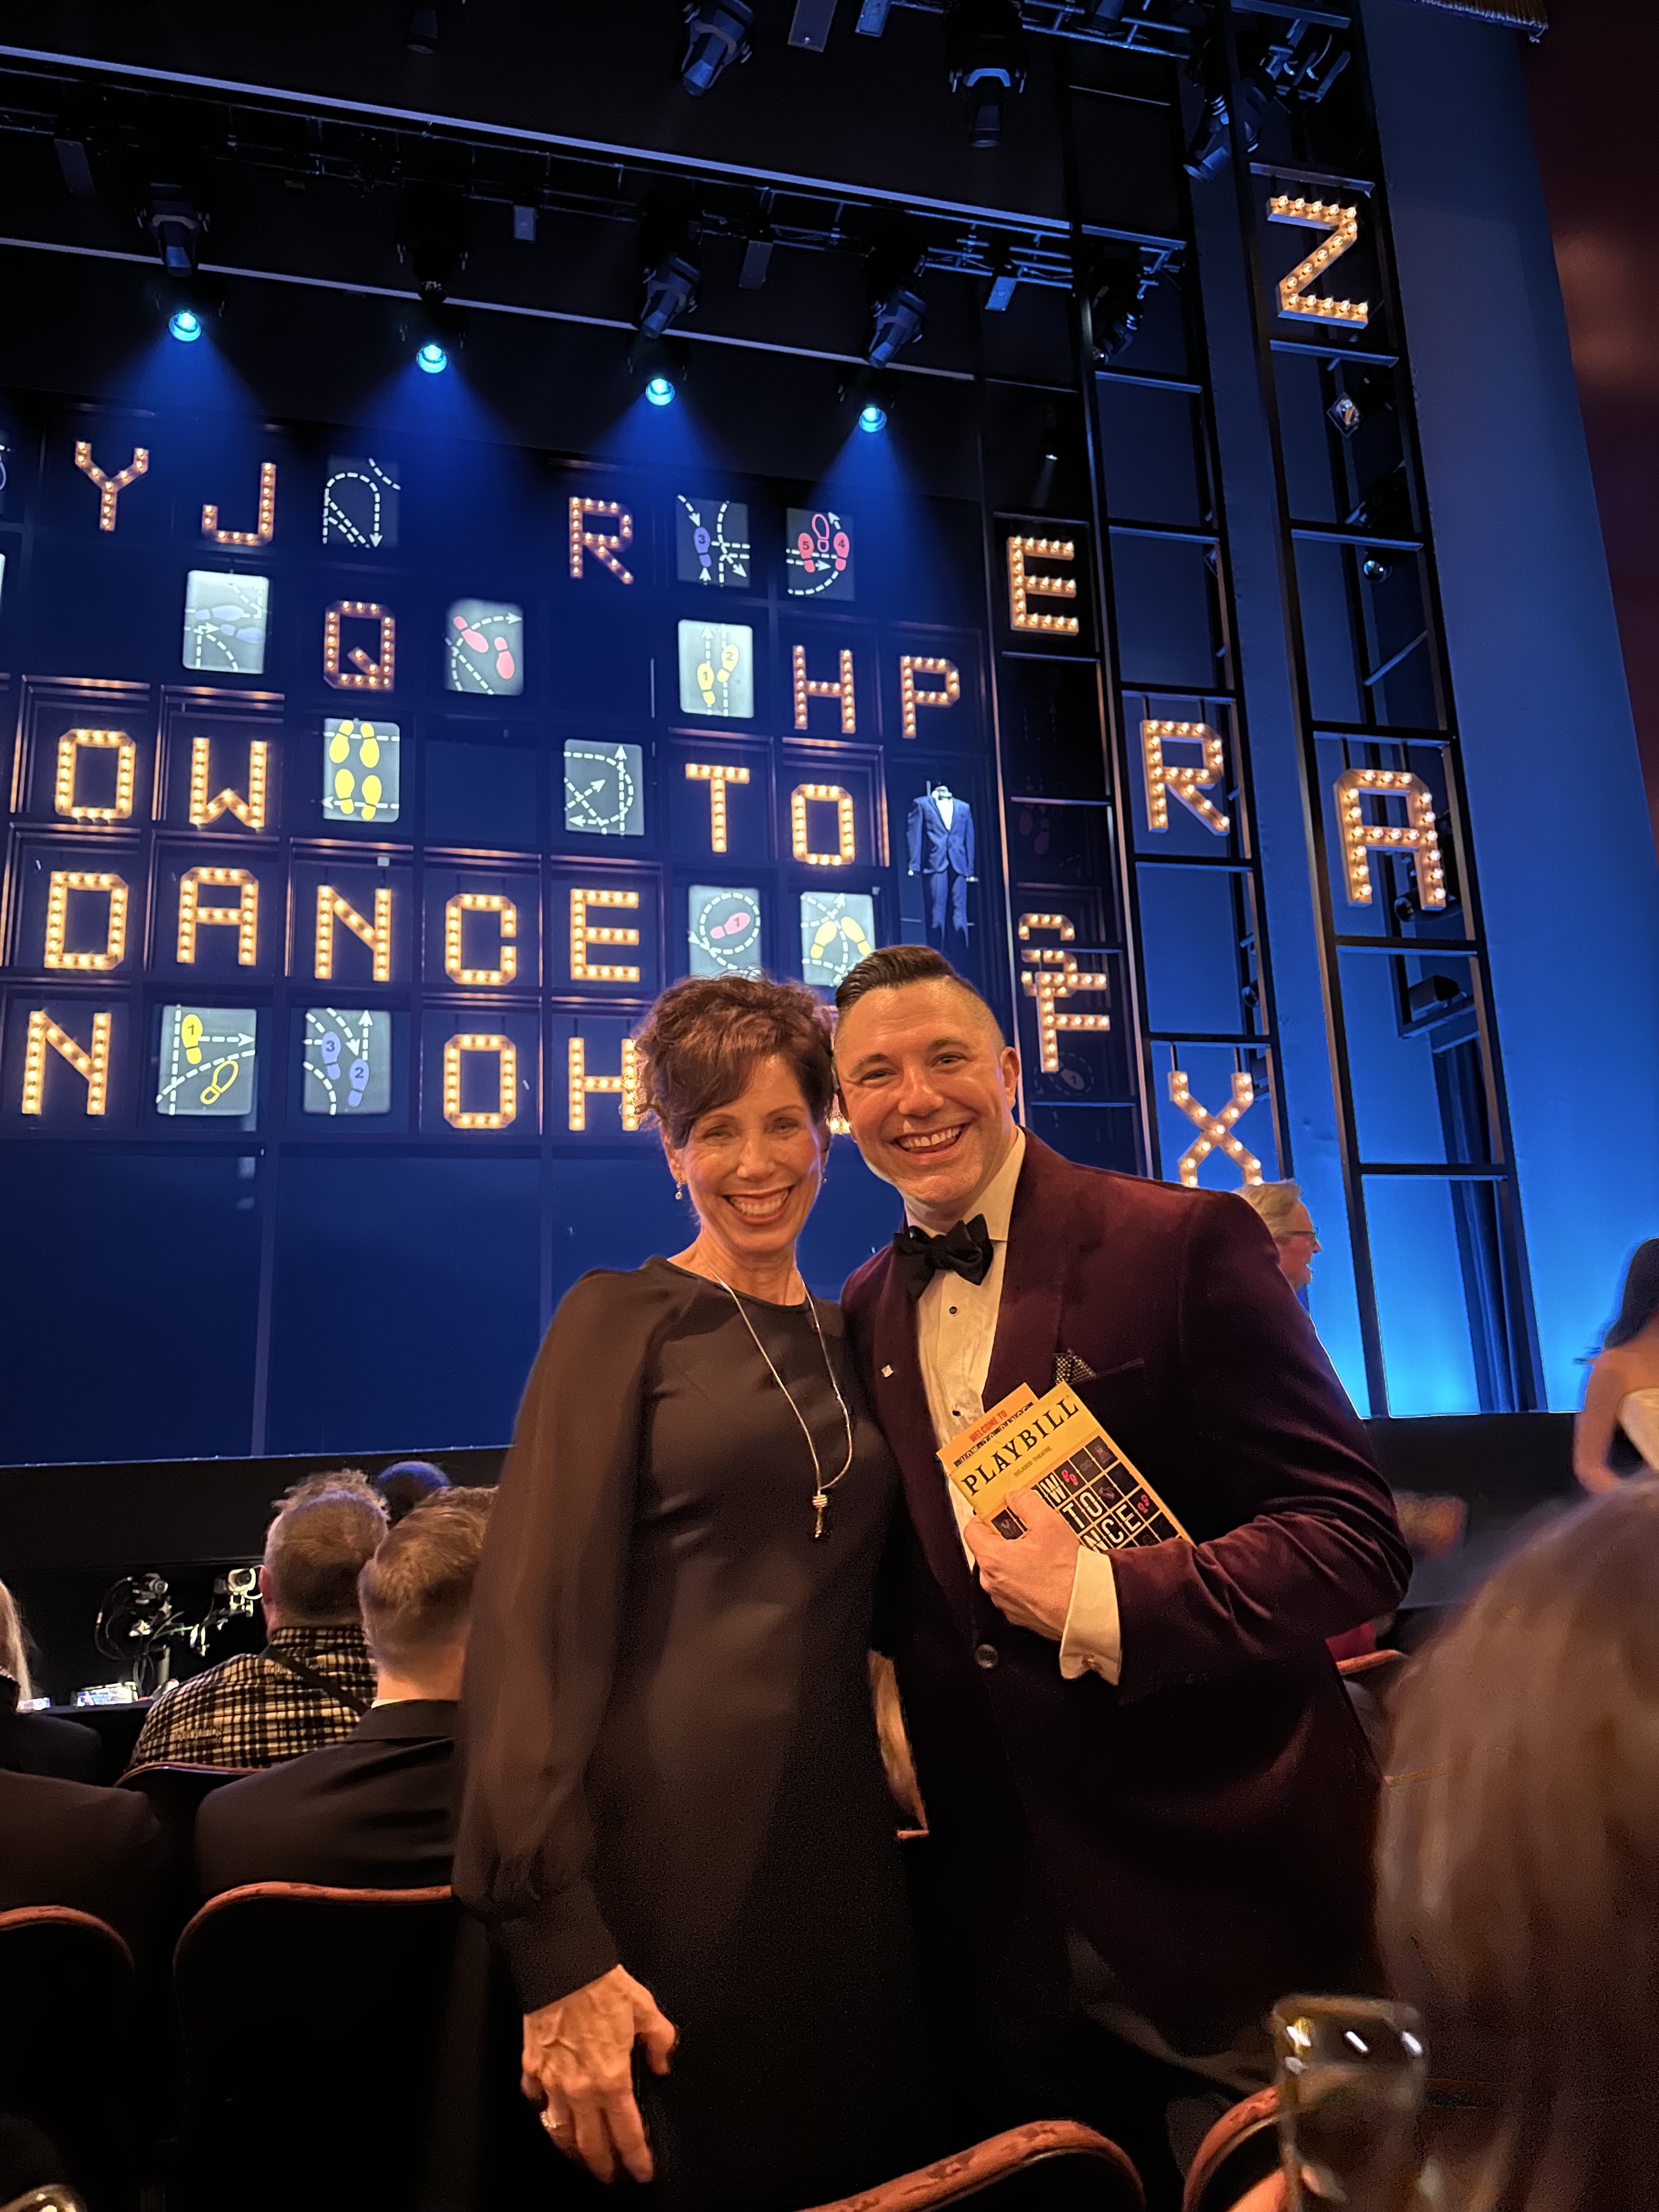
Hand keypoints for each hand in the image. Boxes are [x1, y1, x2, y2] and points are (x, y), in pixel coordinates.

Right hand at [520, 1963, 676, 2183]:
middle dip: (604, 2166)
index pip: (627, 2133)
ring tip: (582, 2157)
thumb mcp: (646, 2009)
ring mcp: (552, 2082)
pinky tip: (552, 2117)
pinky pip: (537, 2103)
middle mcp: (580, 2089)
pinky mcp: (532, 2068)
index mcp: (612, 2079)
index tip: (643, 2171)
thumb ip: (660, 2041)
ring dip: (573, 2151)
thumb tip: (663, 2064)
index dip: (637, 2158)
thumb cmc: (602, 1985)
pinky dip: (545, 2115)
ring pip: (561, 2133)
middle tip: (612, 2176)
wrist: (561, 1966)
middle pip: (591, 2145)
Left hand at [963, 1485, 1079, 1641]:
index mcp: (993, 1558)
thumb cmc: (1067, 1573)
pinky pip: (1016, 1590)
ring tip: (1043, 1552)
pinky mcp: (1019, 1614)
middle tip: (1028, 1529)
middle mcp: (993, 1582)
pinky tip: (1047, 1573)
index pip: (972, 1529)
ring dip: (1017, 1560)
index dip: (986, 1516)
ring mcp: (1004, 1600)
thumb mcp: (1049, 1523)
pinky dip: (1026, 1581)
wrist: (1085, 1608)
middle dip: (1006, 1537)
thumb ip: (1026, 1503)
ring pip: (1003, 1571)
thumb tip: (1015, 1496)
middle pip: (989, 1550)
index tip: (1001, 1511)